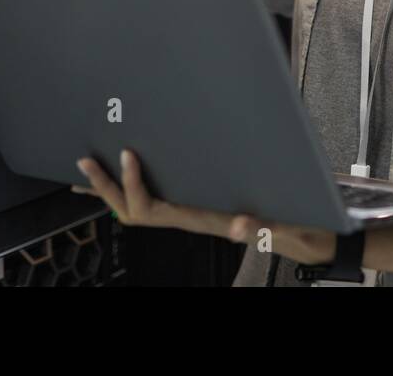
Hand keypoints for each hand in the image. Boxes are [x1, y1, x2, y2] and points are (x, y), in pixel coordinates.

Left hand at [73, 149, 338, 265]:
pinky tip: (126, 176)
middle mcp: (190, 218)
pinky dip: (133, 189)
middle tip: (87, 161)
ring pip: (139, 208)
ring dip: (112, 189)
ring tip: (90, 170)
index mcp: (202, 219)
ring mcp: (191, 215)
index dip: (134, 184)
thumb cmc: (294, 226)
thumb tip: (241, 227)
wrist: (305, 237)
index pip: (152, 209)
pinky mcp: (197, 209)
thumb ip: (263, 226)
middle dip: (107, 187)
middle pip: (133, 210)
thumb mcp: (283, 224)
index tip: (129, 155)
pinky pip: (155, 202)